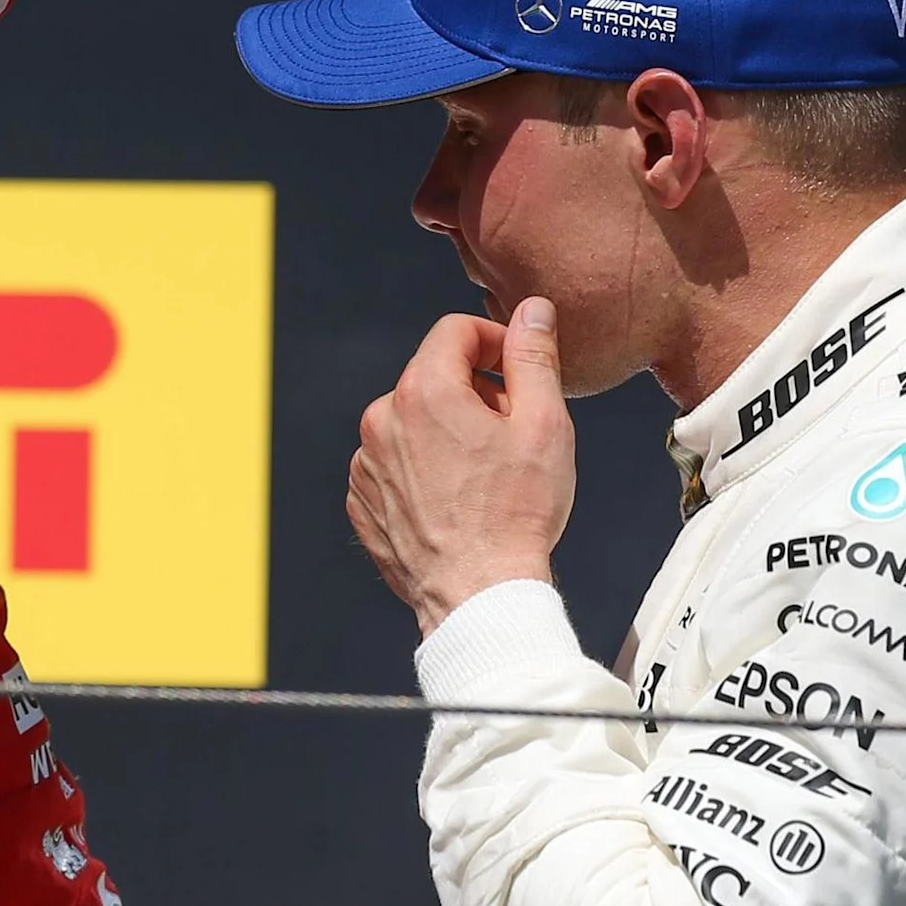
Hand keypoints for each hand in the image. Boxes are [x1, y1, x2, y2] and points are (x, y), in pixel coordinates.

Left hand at [349, 299, 577, 636]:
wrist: (479, 594)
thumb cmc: (515, 515)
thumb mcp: (544, 423)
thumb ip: (533, 356)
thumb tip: (532, 311)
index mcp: (423, 390)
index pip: (455, 331)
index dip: (494, 343)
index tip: (516, 371)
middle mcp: (382, 420)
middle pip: (433, 378)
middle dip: (474, 394)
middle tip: (510, 435)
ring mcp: (366, 464)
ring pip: (412, 423)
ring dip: (446, 433)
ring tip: (483, 476)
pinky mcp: (362, 501)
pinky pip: (394, 465)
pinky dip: (423, 470)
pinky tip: (455, 501)